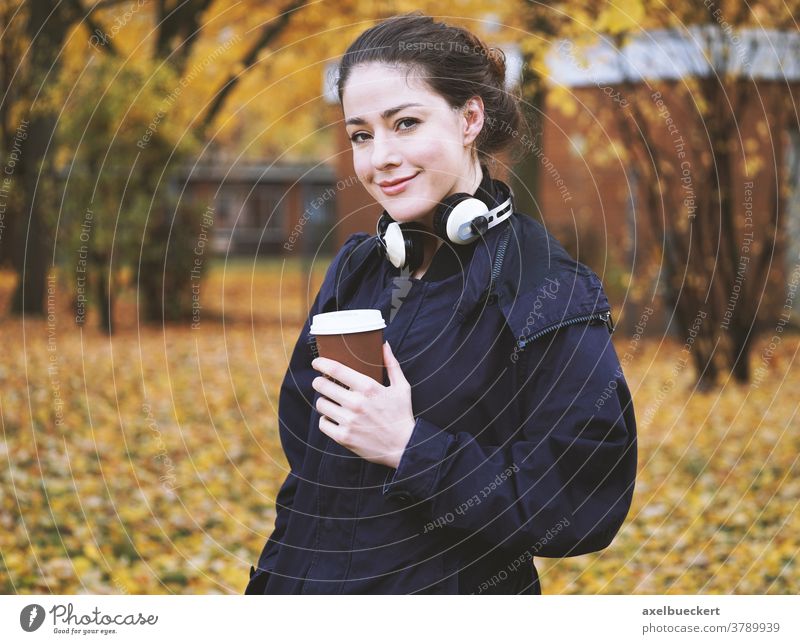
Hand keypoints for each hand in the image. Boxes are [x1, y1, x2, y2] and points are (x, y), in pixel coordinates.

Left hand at [311, 341, 415, 468]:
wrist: (404, 446)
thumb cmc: (402, 415)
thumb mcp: (401, 387)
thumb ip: (392, 364)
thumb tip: (385, 345)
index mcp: (369, 388)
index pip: (336, 370)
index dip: (321, 364)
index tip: (316, 363)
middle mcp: (356, 403)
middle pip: (322, 385)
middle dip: (319, 382)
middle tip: (321, 382)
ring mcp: (348, 421)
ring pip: (321, 404)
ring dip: (323, 401)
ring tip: (330, 401)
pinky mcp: (344, 437)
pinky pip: (322, 424)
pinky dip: (326, 420)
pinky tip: (333, 417)